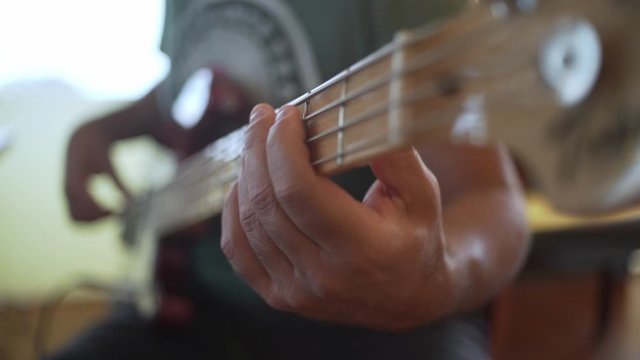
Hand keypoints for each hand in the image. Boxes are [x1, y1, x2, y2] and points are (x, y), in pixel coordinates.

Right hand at [64, 121, 129, 221]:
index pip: (83, 208)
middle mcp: (67, 189)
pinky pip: (76, 215)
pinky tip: (107, 210)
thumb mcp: (109, 164)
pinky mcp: (70, 196)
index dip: (100, 213)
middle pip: (76, 218)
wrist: (83, 137)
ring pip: (75, 220)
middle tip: (115, 213)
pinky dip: (91, 218)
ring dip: (94, 222)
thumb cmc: (98, 148)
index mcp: (75, 181)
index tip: (117, 210)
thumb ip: (120, 183)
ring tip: (111, 212)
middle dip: (96, 220)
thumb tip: (134, 201)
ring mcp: (66, 194)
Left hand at [221, 104, 454, 329]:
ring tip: (257, 141)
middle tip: (263, 115)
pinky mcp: (279, 296)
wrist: (408, 296)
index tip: (287, 114)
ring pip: (249, 222)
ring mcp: (296, 292)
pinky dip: (234, 209)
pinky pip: (237, 248)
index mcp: (363, 249)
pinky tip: (243, 182)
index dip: (283, 146)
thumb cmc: (415, 237)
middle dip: (258, 148)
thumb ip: (395, 157)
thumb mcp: (422, 194)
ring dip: (246, 172)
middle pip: (268, 202)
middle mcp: (324, 276)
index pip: (299, 191)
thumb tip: (362, 117)